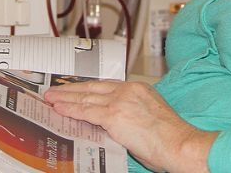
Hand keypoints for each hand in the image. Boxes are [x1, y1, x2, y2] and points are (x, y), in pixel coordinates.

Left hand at [44, 80, 215, 172]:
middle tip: (55, 90)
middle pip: (92, 87)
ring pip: (85, 97)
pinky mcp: (113, 115)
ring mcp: (119, 101)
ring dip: (65, 97)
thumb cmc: (171, 138)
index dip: (88, 88)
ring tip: (50, 98)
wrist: (180, 144)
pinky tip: (58, 108)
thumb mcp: (149, 117)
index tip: (75, 88)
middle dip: (72, 89)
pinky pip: (85, 111)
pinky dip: (69, 109)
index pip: (106, 86)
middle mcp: (127, 90)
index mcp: (138, 88)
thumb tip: (114, 123)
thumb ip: (130, 114)